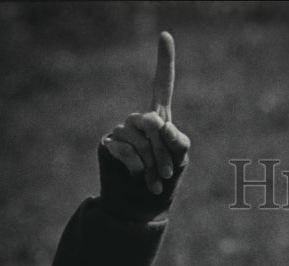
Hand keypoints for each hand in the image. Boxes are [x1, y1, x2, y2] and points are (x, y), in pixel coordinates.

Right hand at [101, 32, 189, 194]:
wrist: (141, 208)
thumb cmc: (163, 183)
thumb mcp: (180, 162)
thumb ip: (179, 142)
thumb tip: (161, 124)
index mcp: (158, 120)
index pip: (161, 86)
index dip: (164, 62)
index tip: (165, 35)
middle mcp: (137, 121)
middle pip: (152, 123)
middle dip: (164, 152)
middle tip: (168, 174)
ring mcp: (120, 131)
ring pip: (139, 139)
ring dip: (153, 164)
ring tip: (155, 182)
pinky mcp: (107, 144)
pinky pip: (125, 149)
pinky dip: (137, 167)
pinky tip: (139, 178)